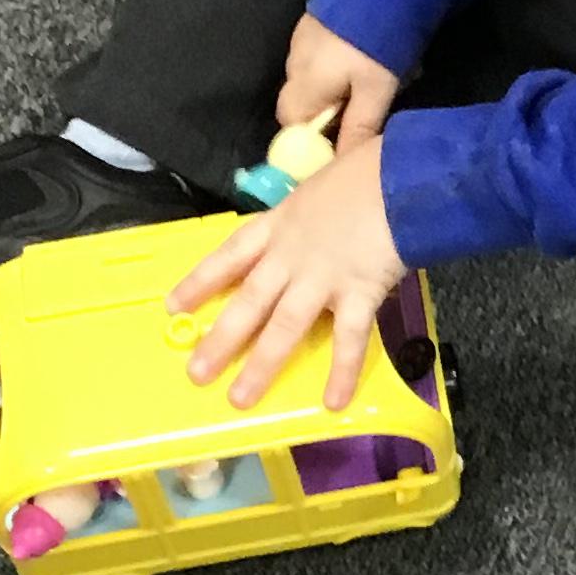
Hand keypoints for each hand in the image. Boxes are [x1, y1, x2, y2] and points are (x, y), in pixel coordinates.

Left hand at [170, 139, 406, 410]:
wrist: (401, 175)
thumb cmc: (365, 171)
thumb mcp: (319, 187)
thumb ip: (308, 214)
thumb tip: (310, 228)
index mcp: (279, 224)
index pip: (230, 255)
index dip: (200, 281)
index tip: (173, 305)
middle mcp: (291, 255)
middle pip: (248, 301)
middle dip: (221, 339)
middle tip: (197, 373)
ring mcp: (322, 277)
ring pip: (284, 326)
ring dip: (261, 364)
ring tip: (240, 398)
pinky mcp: (358, 293)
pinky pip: (349, 340)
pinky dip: (342, 372)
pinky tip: (333, 403)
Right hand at [277, 15, 399, 155]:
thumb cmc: (379, 44)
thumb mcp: (377, 90)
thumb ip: (358, 127)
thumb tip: (340, 165)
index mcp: (304, 84)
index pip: (292, 126)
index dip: (311, 140)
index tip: (337, 143)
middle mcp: (293, 62)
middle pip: (297, 102)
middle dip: (324, 114)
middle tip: (358, 112)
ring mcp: (300, 39)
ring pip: (307, 79)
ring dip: (329, 88)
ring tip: (364, 83)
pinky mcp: (312, 22)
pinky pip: (314, 57)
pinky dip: (331, 67)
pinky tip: (359, 59)